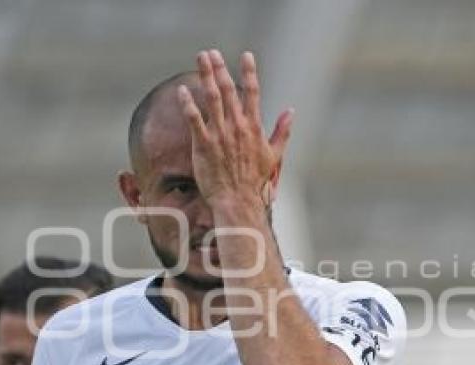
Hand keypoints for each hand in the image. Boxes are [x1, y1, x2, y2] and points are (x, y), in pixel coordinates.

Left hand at [177, 49, 293, 208]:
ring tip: (200, 58)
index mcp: (254, 127)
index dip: (249, 72)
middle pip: (228, 90)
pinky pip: (194, 119)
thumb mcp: (274, 155)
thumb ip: (282, 131)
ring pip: (212, 98)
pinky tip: (182, 90)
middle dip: (220, 68)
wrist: (238, 201)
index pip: (253, 92)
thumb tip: (292, 112)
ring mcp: (220, 135)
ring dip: (205, 76)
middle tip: (212, 52)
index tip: (246, 55)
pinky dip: (188, 103)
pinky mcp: (203, 145)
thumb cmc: (256, 181)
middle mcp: (237, 127)